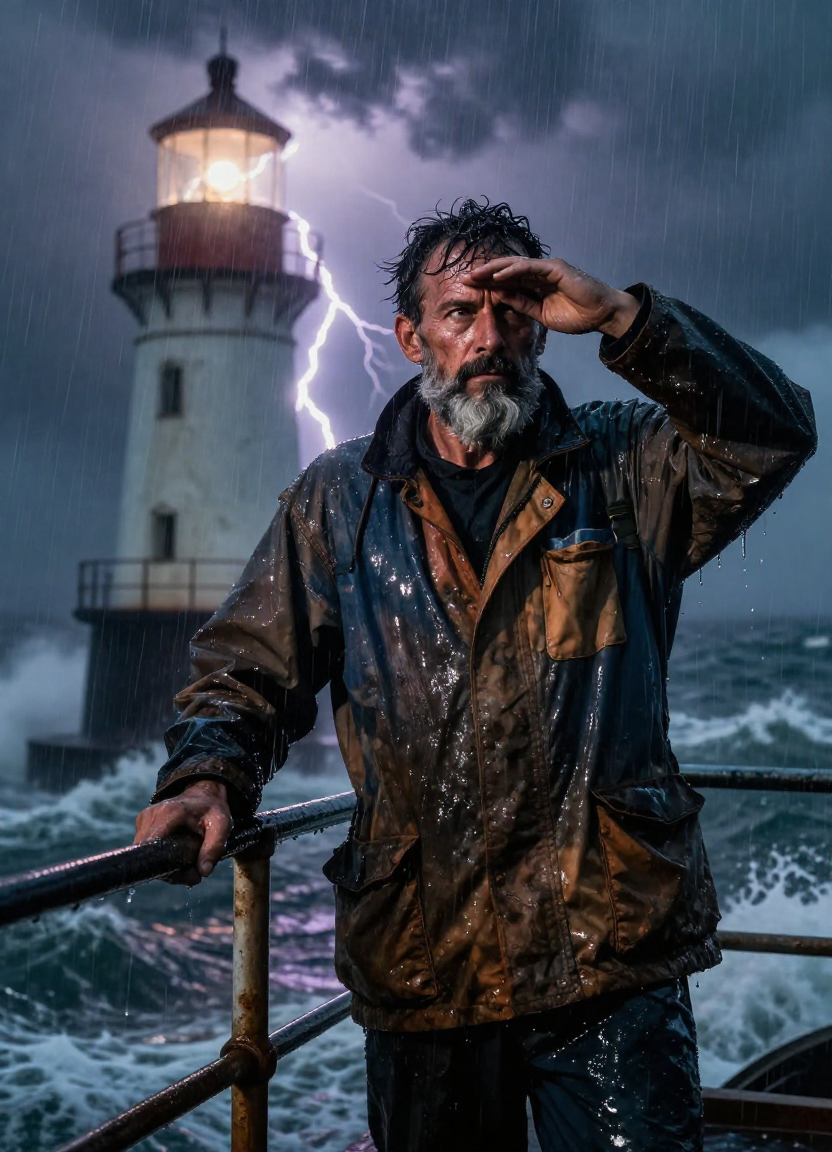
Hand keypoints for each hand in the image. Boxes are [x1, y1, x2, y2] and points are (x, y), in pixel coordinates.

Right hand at [133, 779, 232, 885]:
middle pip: (149, 855)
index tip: (186, 872)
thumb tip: (203, 872)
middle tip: (193, 872)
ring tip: (188, 861)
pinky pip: (147, 849)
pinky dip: (161, 857)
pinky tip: (177, 853)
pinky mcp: (142, 824)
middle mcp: (150, 815)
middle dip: (170, 869)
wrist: (203, 794)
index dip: (165, 866)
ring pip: (146, 855)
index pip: (153, 846)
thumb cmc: (212, 809)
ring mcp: (144, 819)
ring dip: (165, 865)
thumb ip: (214, 847)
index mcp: (168, 813)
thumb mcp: (221, 825)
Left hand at [463, 257, 639, 338]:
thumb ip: (522, 305)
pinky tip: (498, 275)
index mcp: (535, 285)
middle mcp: (539, 274)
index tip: (468, 289)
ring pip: (515, 266)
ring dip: (494, 269)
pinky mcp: (555, 268)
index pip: (507, 282)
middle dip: (485, 274)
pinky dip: (513, 270)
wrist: (601, 315)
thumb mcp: (541, 315)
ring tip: (476, 274)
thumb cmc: (577, 315)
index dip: (487, 284)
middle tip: (465, 278)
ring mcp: (547, 269)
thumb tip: (500, 299)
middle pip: (506, 271)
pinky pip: (530, 268)